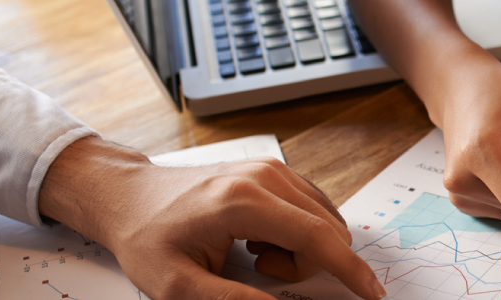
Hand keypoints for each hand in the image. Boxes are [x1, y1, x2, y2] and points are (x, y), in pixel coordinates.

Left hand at [38, 137, 385, 299]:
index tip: (371, 293)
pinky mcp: (273, 169)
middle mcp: (264, 176)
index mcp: (242, 202)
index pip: (317, 238)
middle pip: (326, 231)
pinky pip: (312, 208)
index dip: (350, 270)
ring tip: (253, 253)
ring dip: (301, 249)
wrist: (128, 196)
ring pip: (323, 220)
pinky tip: (260, 237)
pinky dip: (298, 232)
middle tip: (257, 268)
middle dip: (306, 265)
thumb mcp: (177, 286)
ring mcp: (271, 168)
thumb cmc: (148, 237)